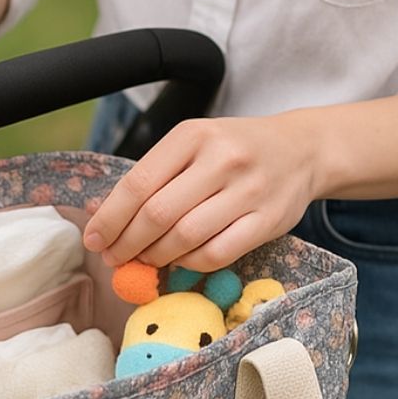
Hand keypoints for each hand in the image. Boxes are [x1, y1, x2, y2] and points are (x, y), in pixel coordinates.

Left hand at [83, 115, 320, 269]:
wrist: (302, 149)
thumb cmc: (235, 150)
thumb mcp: (193, 145)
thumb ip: (153, 176)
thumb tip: (101, 217)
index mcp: (193, 135)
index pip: (138, 184)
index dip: (110, 218)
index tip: (95, 240)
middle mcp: (221, 159)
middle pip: (157, 215)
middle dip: (128, 244)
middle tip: (116, 258)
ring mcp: (248, 190)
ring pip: (186, 237)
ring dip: (157, 256)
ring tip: (146, 259)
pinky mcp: (269, 220)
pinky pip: (217, 253)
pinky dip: (190, 263)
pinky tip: (181, 260)